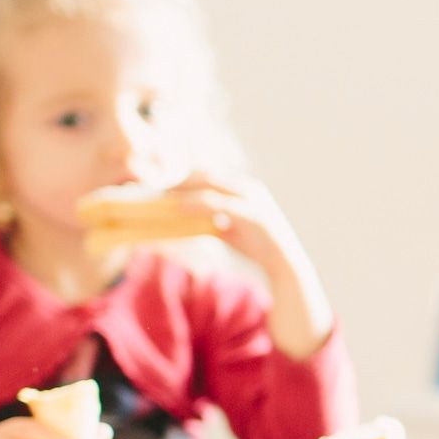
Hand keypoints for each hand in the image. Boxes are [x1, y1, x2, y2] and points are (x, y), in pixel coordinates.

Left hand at [168, 172, 309, 279]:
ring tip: (162, 193)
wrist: (284, 264)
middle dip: (181, 178)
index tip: (163, 184)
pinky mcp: (251, 213)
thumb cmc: (256, 246)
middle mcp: (249, 189)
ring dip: (185, 188)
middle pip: (207, 175)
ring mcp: (252, 199)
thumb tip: (186, 218)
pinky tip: (180, 208)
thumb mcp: (230, 229)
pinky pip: (218, 204)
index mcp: (245, 189)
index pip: (210, 176)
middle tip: (155, 185)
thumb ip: (211, 219)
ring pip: (211, 185)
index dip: (186, 178)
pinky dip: (197, 204)